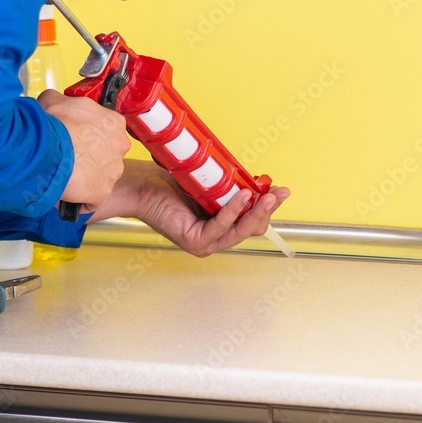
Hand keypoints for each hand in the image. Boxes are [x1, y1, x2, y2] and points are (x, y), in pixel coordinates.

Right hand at [37, 89, 129, 211]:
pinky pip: (92, 200)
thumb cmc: (54, 125)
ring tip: (63, 174)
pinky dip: (79, 199)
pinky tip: (65, 193)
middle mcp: (119, 146)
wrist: (48, 149)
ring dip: (84, 177)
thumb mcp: (53, 100)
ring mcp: (113, 171)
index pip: (104, 129)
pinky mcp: (102, 192)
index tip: (74, 136)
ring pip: (100, 176)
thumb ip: (60, 100)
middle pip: (105, 153)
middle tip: (67, 155)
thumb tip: (53, 102)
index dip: (86, 133)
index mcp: (112, 122)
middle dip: (87, 155)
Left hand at [88, 159, 290, 257]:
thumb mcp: (208, 183)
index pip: (252, 220)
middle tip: (280, 192)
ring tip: (267, 195)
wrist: (141, 185)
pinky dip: (233, 212)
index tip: (278, 188)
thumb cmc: (168, 183)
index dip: (267, 205)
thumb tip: (254, 179)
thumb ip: (230, 185)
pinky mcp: (194, 241)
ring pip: (240, 231)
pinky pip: (220, 227)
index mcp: (220, 225)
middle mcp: (214, 238)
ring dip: (256, 212)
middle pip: (251, 228)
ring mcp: (205, 243)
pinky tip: (242, 196)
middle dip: (268, 209)